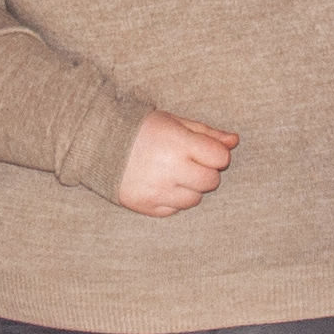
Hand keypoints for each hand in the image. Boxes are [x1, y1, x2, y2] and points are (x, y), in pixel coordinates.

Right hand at [115, 109, 237, 215]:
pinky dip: (172, 200)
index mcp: (179, 143)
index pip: (220, 157)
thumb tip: (235, 140)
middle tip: (188, 162)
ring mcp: (158, 191)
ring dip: (190, 188)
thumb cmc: (140, 129)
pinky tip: (161, 184)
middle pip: (211, 181)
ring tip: (173, 173)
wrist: (98, 144)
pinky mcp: (146, 206)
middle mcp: (170, 169)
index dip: (217, 154)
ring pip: (194, 200)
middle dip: (205, 171)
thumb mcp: (174, 122)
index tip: (205, 150)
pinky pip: (174, 210)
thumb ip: (207, 132)